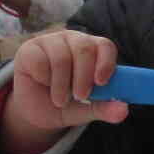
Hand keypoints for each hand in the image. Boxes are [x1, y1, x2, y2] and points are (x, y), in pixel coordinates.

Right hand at [1, 30, 126, 153]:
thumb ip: (104, 108)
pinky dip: (44, 79)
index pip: (105, 46)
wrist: (35, 112)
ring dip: (62, 84)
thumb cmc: (66, 104)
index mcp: (93, 50)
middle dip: (83, 77)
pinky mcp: (29, 49)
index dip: (106, 62)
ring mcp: (51, 42)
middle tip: (80, 96)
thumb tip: (123, 110)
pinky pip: (40, 61)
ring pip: (62, 57)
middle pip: (84, 49)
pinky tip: (43, 84)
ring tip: (60, 99)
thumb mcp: (86, 110)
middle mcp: (73, 40)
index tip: (102, 82)